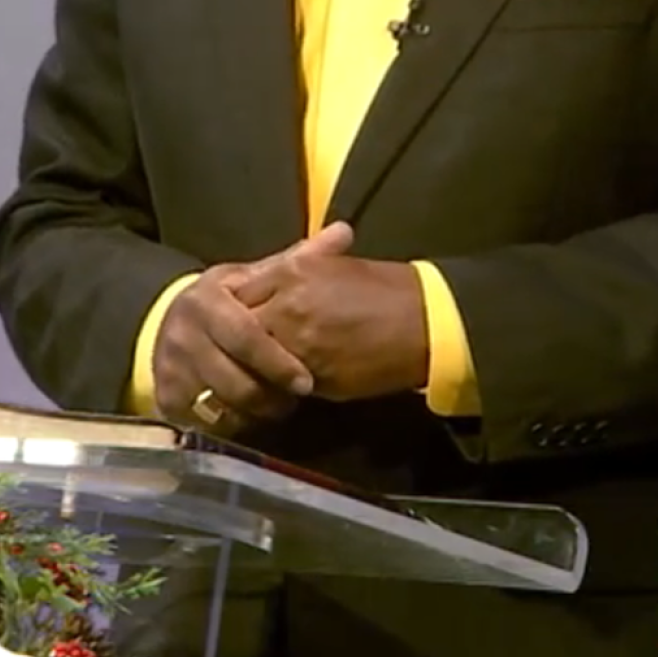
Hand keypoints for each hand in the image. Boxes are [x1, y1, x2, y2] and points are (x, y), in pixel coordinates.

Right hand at [152, 222, 353, 433]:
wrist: (172, 321)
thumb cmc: (230, 301)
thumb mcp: (258, 275)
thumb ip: (301, 258)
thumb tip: (344, 232)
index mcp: (209, 297)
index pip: (246, 335)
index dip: (278, 361)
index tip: (308, 380)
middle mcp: (183, 331)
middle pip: (233, 376)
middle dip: (270, 393)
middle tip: (297, 400)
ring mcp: (171, 365)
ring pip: (220, 403)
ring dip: (255, 412)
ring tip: (281, 407)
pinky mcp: (166, 395)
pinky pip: (205, 421)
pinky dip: (233, 424)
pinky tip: (252, 417)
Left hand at [233, 248, 429, 403]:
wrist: (423, 319)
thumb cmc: (382, 288)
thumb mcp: (333, 267)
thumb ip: (293, 274)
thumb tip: (263, 292)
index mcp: (293, 271)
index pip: (239, 294)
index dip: (234, 312)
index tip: (234, 323)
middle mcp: (288, 304)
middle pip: (238, 330)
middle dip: (236, 344)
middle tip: (235, 354)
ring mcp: (299, 342)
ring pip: (255, 362)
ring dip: (253, 370)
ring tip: (253, 376)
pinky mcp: (314, 375)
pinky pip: (280, 386)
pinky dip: (275, 389)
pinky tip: (279, 389)